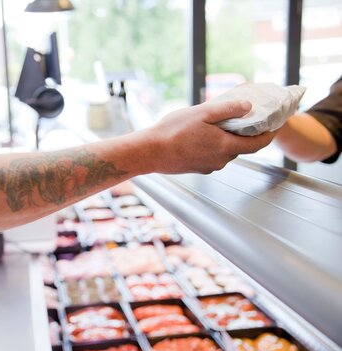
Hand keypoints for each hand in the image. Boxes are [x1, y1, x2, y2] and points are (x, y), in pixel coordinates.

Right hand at [143, 100, 274, 173]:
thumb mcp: (202, 113)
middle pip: (241, 147)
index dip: (269, 134)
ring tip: (217, 125)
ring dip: (227, 139)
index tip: (276, 125)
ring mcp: (208, 166)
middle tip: (244, 118)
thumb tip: (247, 107)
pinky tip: (201, 136)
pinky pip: (212, 156)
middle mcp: (221, 160)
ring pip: (225, 151)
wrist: (150, 152)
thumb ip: (227, 110)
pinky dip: (214, 146)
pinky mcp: (197, 169)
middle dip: (246, 134)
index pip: (258, 144)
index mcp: (226, 146)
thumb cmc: (172, 132)